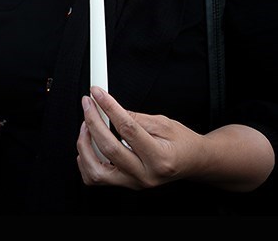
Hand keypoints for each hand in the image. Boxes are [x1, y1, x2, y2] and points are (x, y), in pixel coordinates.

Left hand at [77, 86, 273, 191]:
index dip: (109, 107)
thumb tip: (110, 109)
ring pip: (97, 171)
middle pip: (109, 148)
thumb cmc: (181, 143)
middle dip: (93, 121)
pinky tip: (88, 146)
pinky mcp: (126, 185)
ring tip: (86, 127)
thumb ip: (136, 117)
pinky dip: (86, 161)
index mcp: (160, 157)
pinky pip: (96, 179)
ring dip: (84, 146)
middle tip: (88, 104)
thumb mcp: (164, 123)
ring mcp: (134, 183)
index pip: (127, 129)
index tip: (98, 93)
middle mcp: (146, 175)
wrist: (192, 162)